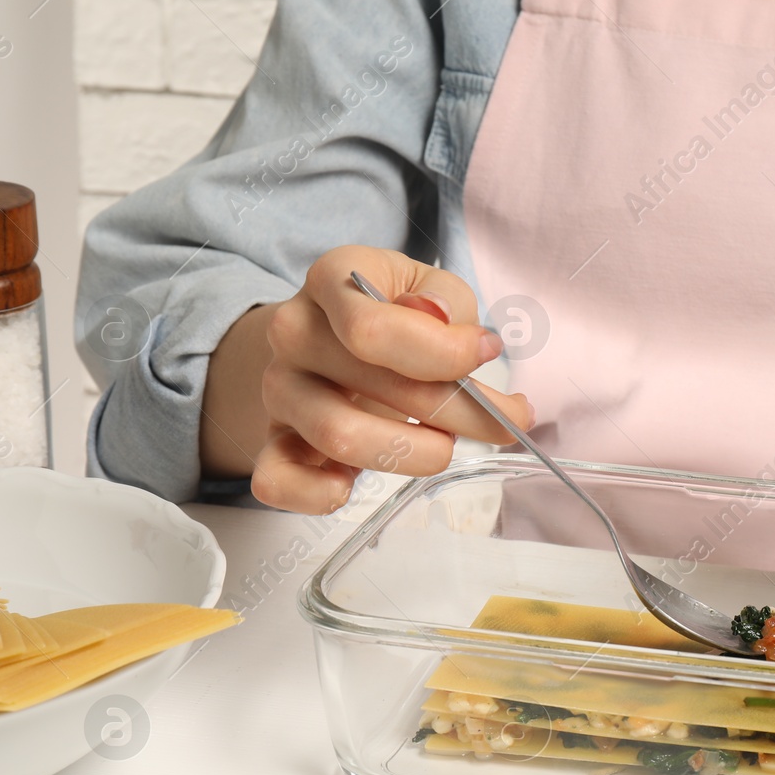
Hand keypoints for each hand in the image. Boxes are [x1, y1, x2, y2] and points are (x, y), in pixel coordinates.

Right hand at [248, 246, 532, 513]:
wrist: (333, 341)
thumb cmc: (397, 316)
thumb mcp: (432, 288)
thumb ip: (447, 303)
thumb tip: (451, 331)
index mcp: (330, 280)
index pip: (374, 330)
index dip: (444, 354)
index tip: (486, 353)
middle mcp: (293, 331)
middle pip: (372, 387)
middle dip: (458, 414)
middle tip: (502, 424)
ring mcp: (280, 387)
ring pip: (338, 436)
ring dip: (411, 454)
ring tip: (443, 446)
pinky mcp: (272, 440)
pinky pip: (278, 480)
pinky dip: (320, 494)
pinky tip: (355, 484)